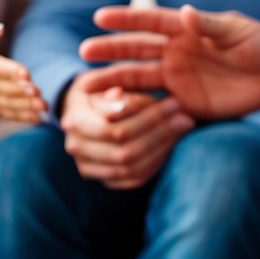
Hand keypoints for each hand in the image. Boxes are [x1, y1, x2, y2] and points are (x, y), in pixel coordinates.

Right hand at [0, 17, 45, 123]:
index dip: (9, 71)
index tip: (27, 75)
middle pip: (0, 88)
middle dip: (22, 93)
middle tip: (41, 96)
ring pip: (2, 102)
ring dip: (24, 107)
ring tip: (43, 109)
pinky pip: (0, 110)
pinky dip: (18, 115)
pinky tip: (37, 119)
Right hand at [60, 70, 194, 188]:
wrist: (82, 110)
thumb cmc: (97, 88)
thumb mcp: (101, 79)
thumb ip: (112, 86)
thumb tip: (119, 98)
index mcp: (74, 121)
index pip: (114, 128)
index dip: (147, 118)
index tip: (175, 102)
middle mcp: (77, 148)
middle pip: (125, 151)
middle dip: (160, 133)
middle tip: (186, 118)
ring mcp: (88, 167)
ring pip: (131, 168)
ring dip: (162, 149)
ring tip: (183, 128)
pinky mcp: (103, 179)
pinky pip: (134, 179)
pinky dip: (156, 163)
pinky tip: (171, 143)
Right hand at [77, 5, 259, 119]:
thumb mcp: (239, 33)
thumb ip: (210, 26)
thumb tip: (186, 13)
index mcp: (186, 29)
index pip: (151, 21)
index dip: (126, 19)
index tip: (99, 17)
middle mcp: (176, 52)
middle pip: (137, 51)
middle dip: (111, 51)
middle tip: (84, 52)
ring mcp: (177, 78)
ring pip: (140, 79)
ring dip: (115, 82)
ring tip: (88, 87)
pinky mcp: (184, 103)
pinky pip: (155, 106)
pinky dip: (136, 108)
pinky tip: (115, 112)